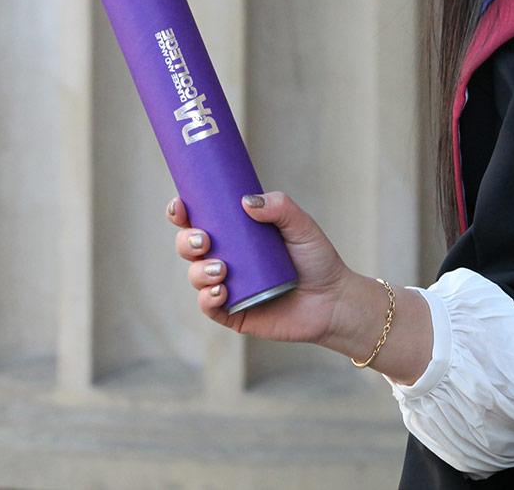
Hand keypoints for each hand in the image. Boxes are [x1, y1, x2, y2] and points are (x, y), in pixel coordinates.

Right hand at [167, 191, 376, 352]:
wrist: (333, 300)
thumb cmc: (316, 259)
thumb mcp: (301, 225)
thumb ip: (279, 206)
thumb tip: (245, 201)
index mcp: (236, 234)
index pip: (199, 220)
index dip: (182, 212)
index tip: (181, 206)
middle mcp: (227, 258)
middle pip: (189, 247)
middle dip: (186, 241)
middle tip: (204, 240)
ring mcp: (228, 286)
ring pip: (195, 276)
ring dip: (199, 271)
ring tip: (221, 269)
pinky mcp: (234, 312)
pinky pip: (209, 307)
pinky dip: (207, 298)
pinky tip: (220, 291)